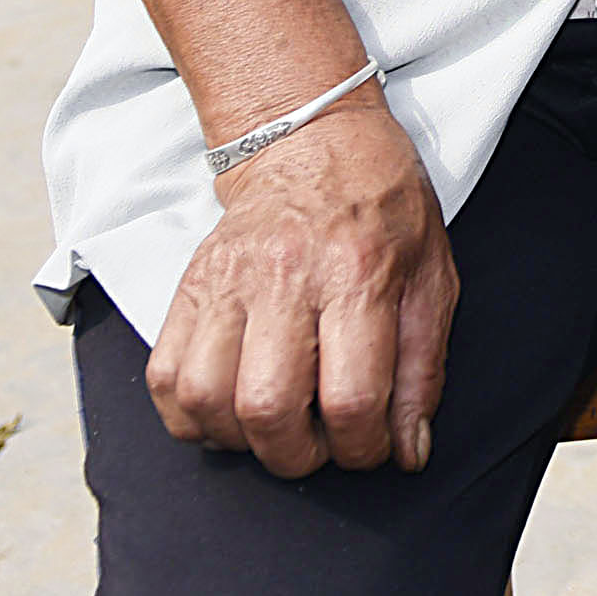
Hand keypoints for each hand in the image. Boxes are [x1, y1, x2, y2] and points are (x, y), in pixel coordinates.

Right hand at [148, 93, 456, 477]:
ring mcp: (227, 281)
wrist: (315, 141)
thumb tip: (408, 451)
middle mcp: (285, 276)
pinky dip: (189, 414)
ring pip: (204, 398)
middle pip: (268, 407)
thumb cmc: (383, 209)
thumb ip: (423, 370)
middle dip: (297, 455)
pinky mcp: (189, 287)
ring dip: (240, 439)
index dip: (362, 448)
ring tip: (273, 427)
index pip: (351, 396)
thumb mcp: (433, 277)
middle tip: (319, 445)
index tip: (370, 447)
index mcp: (358, 273)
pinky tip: (228, 409)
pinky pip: (164, 377)